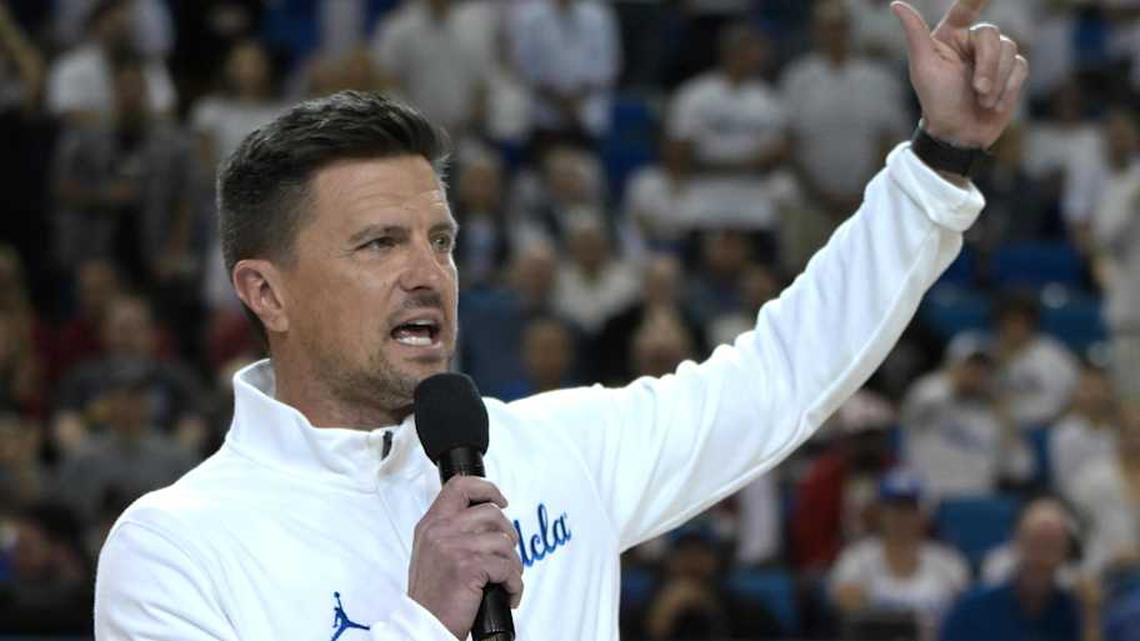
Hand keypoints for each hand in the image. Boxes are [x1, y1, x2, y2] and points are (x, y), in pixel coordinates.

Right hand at [408, 476, 523, 639]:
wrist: (424, 626)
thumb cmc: (433, 596)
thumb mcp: (431, 552)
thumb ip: (451, 530)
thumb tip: (488, 519)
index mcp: (431, 524)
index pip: (459, 486)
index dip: (486, 488)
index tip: (501, 501)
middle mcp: (440, 531)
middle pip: (491, 513)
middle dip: (508, 535)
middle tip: (507, 555)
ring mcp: (454, 547)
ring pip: (504, 542)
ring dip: (513, 564)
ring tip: (506, 580)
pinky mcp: (469, 567)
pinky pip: (507, 568)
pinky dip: (514, 584)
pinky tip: (508, 594)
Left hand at [892, 0, 1027, 148]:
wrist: (957, 134)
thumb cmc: (936, 101)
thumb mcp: (923, 67)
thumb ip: (915, 34)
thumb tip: (896, 4)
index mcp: (950, 36)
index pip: (964, 9)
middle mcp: (972, 42)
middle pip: (991, 35)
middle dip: (987, 65)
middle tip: (978, 90)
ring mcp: (994, 57)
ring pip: (1011, 50)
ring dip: (998, 80)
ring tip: (983, 101)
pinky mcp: (1011, 73)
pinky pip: (1022, 67)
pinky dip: (1010, 88)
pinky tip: (996, 105)